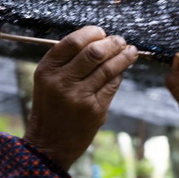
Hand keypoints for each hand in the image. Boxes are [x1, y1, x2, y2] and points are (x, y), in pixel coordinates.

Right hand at [24, 26, 138, 169]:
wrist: (49, 144)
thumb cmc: (50, 108)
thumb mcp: (48, 81)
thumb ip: (66, 62)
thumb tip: (98, 41)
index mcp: (47, 70)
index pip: (73, 41)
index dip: (92, 33)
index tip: (102, 33)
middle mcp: (62, 82)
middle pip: (94, 53)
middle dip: (112, 43)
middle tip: (121, 41)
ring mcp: (79, 97)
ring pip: (108, 68)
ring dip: (123, 57)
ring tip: (131, 52)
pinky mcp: (94, 110)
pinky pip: (112, 85)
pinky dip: (119, 75)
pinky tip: (122, 71)